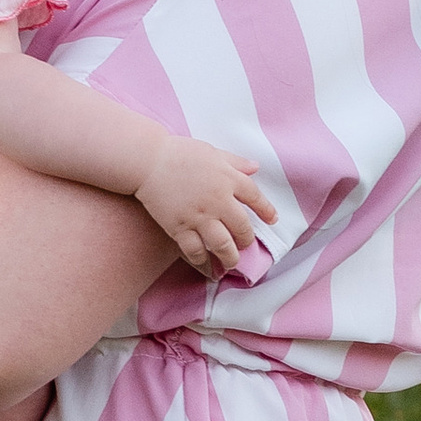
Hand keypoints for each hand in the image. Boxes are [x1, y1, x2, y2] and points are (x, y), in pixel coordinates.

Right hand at [132, 135, 267, 276]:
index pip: (255, 197)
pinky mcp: (179, 227)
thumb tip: (256, 167)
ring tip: (231, 263)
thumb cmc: (179, 153)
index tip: (273, 220)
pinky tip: (207, 269)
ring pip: (222, 245)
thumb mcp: (212, 152)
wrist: (148, 161)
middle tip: (245, 246)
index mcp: (228, 178)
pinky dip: (203, 263)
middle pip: (242, 227)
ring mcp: (199, 216)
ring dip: (230, 257)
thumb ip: (235, 162)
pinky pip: (195, 251)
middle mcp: (218, 200)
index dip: (266, 210)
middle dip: (246, 240)